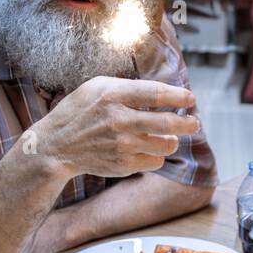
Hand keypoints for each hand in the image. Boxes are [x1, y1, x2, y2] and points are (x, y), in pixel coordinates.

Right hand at [33, 76, 201, 179]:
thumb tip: (163, 92)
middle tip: (195, 122)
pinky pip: (155, 161)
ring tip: (170, 137)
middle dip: (188, 123)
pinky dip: (155, 155)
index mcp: (112, 94)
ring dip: (172, 140)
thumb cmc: (81, 111)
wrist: (57, 146)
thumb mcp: (97, 88)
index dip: (179, 95)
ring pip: (165, 145)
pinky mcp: (123, 165)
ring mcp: (121, 145)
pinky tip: (147, 149)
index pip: (156, 93)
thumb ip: (128, 88)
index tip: (190, 98)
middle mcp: (118, 120)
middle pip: (167, 123)